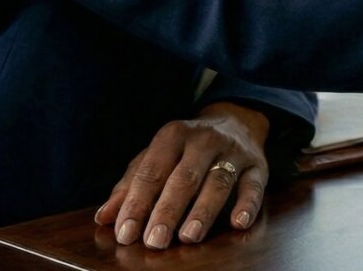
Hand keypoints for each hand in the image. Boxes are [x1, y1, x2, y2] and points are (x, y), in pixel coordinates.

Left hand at [94, 102, 270, 249]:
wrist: (236, 122)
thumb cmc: (186, 149)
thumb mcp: (156, 158)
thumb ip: (130, 186)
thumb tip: (104, 218)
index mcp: (172, 135)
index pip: (151, 172)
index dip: (137, 203)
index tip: (126, 233)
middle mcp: (204, 140)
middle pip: (184, 178)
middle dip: (167, 211)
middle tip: (154, 241)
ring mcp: (233, 151)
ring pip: (218, 182)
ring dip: (203, 211)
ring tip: (189, 237)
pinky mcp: (258, 165)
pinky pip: (254, 186)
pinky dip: (248, 205)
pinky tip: (237, 223)